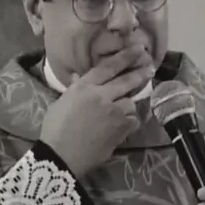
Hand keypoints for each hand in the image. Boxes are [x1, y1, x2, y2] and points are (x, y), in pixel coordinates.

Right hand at [40, 45, 154, 177]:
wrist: (61, 155)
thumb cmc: (55, 129)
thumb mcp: (61, 103)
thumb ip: (74, 89)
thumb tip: (79, 78)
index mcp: (84, 87)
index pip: (108, 66)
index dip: (125, 56)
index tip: (138, 49)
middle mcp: (102, 96)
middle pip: (126, 81)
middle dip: (139, 73)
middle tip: (150, 68)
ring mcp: (113, 113)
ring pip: (130, 103)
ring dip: (128, 105)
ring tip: (121, 112)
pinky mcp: (120, 129)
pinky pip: (132, 121)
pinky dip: (129, 122)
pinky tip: (122, 126)